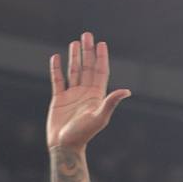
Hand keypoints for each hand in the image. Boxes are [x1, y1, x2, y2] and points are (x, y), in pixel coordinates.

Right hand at [47, 31, 130, 150]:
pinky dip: (56, 69)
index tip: (101, 43)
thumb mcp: (99, 117)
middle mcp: (85, 93)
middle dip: (88, 51)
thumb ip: (111, 102)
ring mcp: (72, 95)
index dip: (101, 57)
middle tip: (87, 35)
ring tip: (74, 43)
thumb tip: (127, 91)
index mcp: (96, 96)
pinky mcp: (59, 99)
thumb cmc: (83, 134)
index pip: (100, 72)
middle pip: (87, 68)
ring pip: (74, 71)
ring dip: (74, 57)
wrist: (65, 146)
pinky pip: (58, 80)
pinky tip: (56, 57)